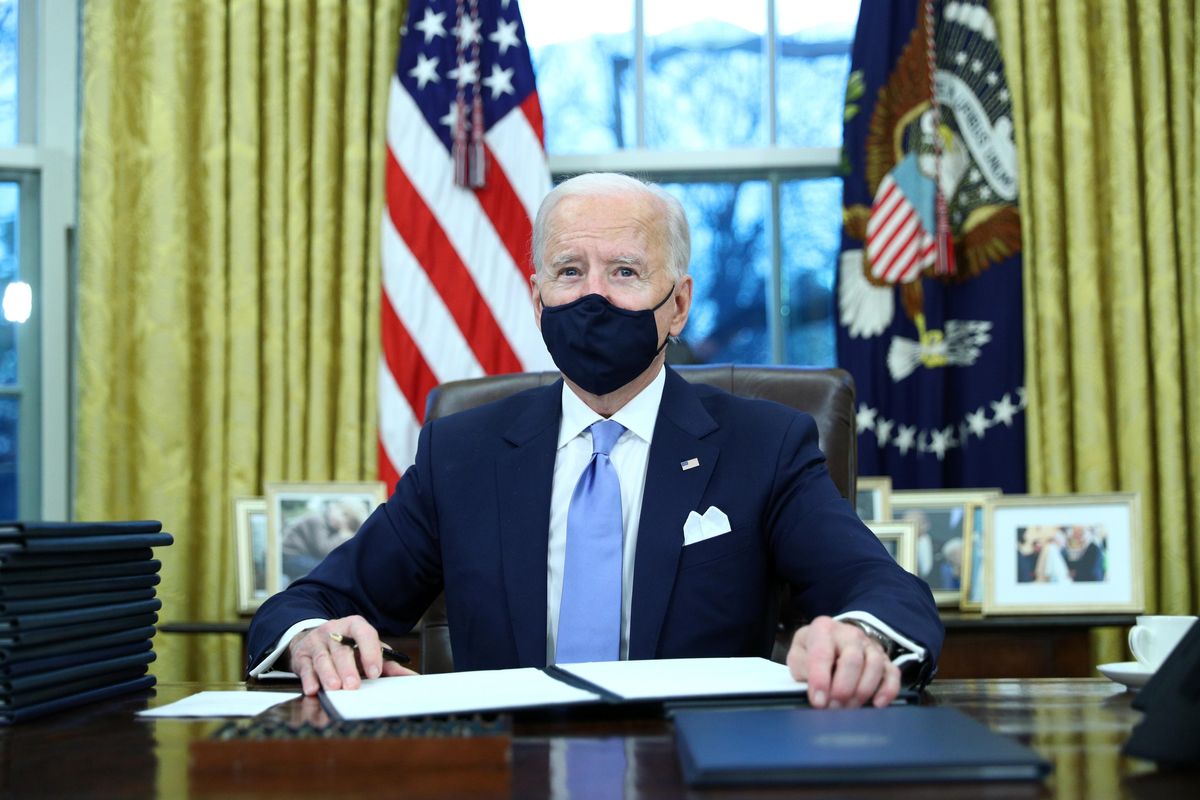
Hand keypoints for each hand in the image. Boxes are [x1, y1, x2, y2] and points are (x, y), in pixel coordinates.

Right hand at [287, 616, 416, 695]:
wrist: (316, 637)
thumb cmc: (347, 646)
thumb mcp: (367, 650)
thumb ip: (388, 662)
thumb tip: (410, 677)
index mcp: (354, 625)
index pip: (364, 633)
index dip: (370, 652)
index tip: (375, 672)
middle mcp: (334, 631)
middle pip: (341, 649)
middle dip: (347, 668)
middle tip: (353, 685)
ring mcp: (316, 642)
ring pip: (322, 658)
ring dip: (328, 674)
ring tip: (334, 688)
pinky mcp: (301, 655)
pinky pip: (304, 667)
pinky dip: (308, 679)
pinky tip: (313, 689)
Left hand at [786, 616, 899, 708]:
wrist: (831, 639)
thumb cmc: (812, 651)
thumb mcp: (798, 655)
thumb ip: (802, 670)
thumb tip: (816, 691)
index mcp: (823, 629)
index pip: (822, 653)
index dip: (820, 680)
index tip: (818, 701)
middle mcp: (849, 634)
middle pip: (852, 660)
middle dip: (843, 689)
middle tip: (834, 708)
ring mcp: (869, 645)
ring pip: (874, 666)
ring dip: (862, 692)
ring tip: (849, 707)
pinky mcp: (884, 659)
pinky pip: (892, 674)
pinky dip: (888, 690)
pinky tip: (877, 704)